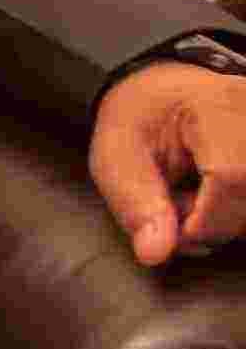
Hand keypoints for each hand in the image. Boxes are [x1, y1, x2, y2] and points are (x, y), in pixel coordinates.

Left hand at [91, 61, 245, 266]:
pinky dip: (240, 211)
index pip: (234, 176)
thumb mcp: (116, 155)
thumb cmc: (142, 120)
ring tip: (203, 197)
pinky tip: (224, 198)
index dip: (204, 221)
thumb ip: (134, 203)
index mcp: (220, 107)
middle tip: (181, 205)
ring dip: (233, 220)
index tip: (172, 227)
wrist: (170, 95)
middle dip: (217, 223)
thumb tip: (156, 253)